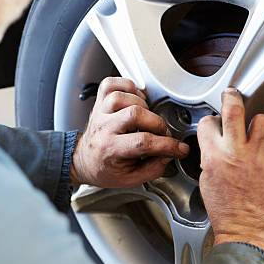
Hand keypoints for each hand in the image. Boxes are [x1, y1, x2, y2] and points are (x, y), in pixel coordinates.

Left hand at [70, 77, 189, 187]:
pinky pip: (112, 84)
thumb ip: (153, 169)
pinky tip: (135, 100)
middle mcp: (104, 127)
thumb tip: (169, 155)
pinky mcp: (100, 102)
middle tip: (163, 133)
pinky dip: (128, 87)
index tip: (180, 148)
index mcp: (110, 149)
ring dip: (143, 105)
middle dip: (158, 124)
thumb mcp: (130, 179)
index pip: (143, 142)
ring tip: (148, 118)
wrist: (83, 161)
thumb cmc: (105, 169)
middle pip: (135, 114)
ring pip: (124, 96)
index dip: (167, 144)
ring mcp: (101, 112)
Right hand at [197, 89, 263, 263]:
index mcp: (214, 157)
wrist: (247, 232)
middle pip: (234, 109)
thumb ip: (211, 158)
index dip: (212, 120)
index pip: (208, 123)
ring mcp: (261, 157)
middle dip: (232, 97)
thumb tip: (214, 145)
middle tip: (233, 96)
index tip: (217, 121)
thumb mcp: (207, 182)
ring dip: (261, 124)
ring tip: (261, 134)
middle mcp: (237, 152)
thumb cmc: (228, 213)